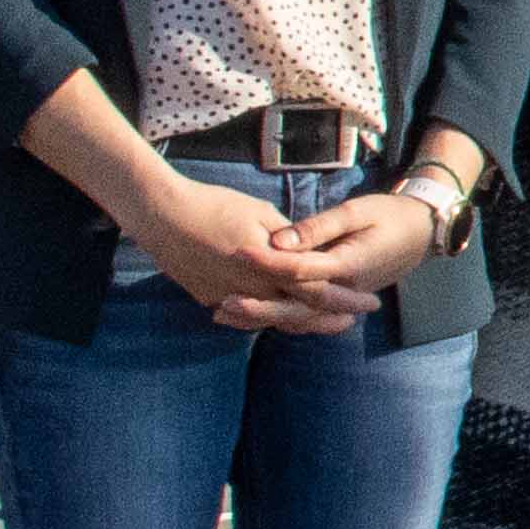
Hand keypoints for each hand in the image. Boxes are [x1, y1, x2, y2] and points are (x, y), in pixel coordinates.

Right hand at [134, 171, 335, 324]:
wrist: (161, 215)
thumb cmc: (214, 206)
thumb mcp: (260, 212)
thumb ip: (290, 238)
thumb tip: (312, 251)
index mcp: (269, 267)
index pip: (316, 290)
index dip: (344, 299)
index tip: (369, 302)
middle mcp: (250, 290)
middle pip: (297, 313)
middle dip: (327, 319)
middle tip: (351, 322)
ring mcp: (226, 297)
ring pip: (270, 318)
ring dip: (298, 321)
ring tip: (321, 322)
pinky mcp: (208, 298)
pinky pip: (243, 314)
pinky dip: (265, 316)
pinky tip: (278, 315)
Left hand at [240, 181, 438, 335]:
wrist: (422, 232)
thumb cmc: (390, 215)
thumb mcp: (357, 211)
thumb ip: (318, 227)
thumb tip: (281, 240)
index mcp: (348, 265)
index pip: (300, 270)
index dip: (268, 261)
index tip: (237, 252)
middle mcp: (344, 289)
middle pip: (295, 304)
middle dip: (258, 305)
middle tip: (222, 302)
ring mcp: (342, 298)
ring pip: (298, 316)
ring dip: (261, 317)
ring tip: (224, 312)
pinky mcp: (339, 299)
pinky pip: (306, 315)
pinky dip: (276, 317)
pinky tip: (248, 316)